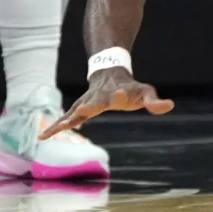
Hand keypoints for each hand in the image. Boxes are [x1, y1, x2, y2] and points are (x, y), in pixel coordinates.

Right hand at [39, 68, 173, 139]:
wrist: (109, 74)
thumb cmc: (130, 87)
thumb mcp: (145, 92)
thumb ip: (155, 102)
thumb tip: (169, 106)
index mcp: (118, 92)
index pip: (121, 94)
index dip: (123, 94)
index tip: (122, 95)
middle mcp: (100, 96)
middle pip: (95, 101)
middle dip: (90, 105)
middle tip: (84, 110)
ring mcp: (86, 102)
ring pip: (76, 111)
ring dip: (69, 119)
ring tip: (59, 128)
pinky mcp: (78, 109)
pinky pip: (65, 119)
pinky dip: (55, 127)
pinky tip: (43, 137)